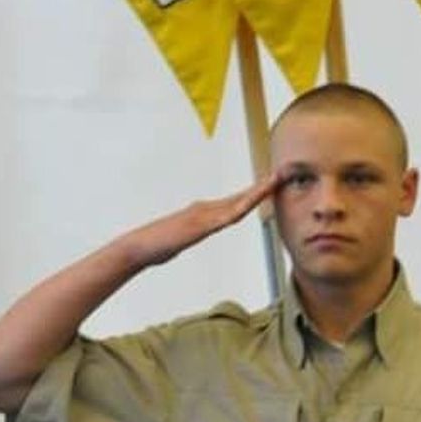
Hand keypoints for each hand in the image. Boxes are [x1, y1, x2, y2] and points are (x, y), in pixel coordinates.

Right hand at [121, 171, 281, 268]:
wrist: (138, 248)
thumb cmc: (157, 246)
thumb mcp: (181, 240)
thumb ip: (191, 233)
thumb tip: (196, 232)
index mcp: (203, 213)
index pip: (235, 202)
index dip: (255, 193)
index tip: (272, 185)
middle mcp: (205, 209)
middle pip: (240, 197)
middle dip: (262, 186)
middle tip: (282, 173)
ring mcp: (202, 216)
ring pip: (237, 203)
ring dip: (257, 192)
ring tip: (275, 180)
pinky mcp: (197, 226)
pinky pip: (223, 217)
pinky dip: (239, 208)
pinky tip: (252, 203)